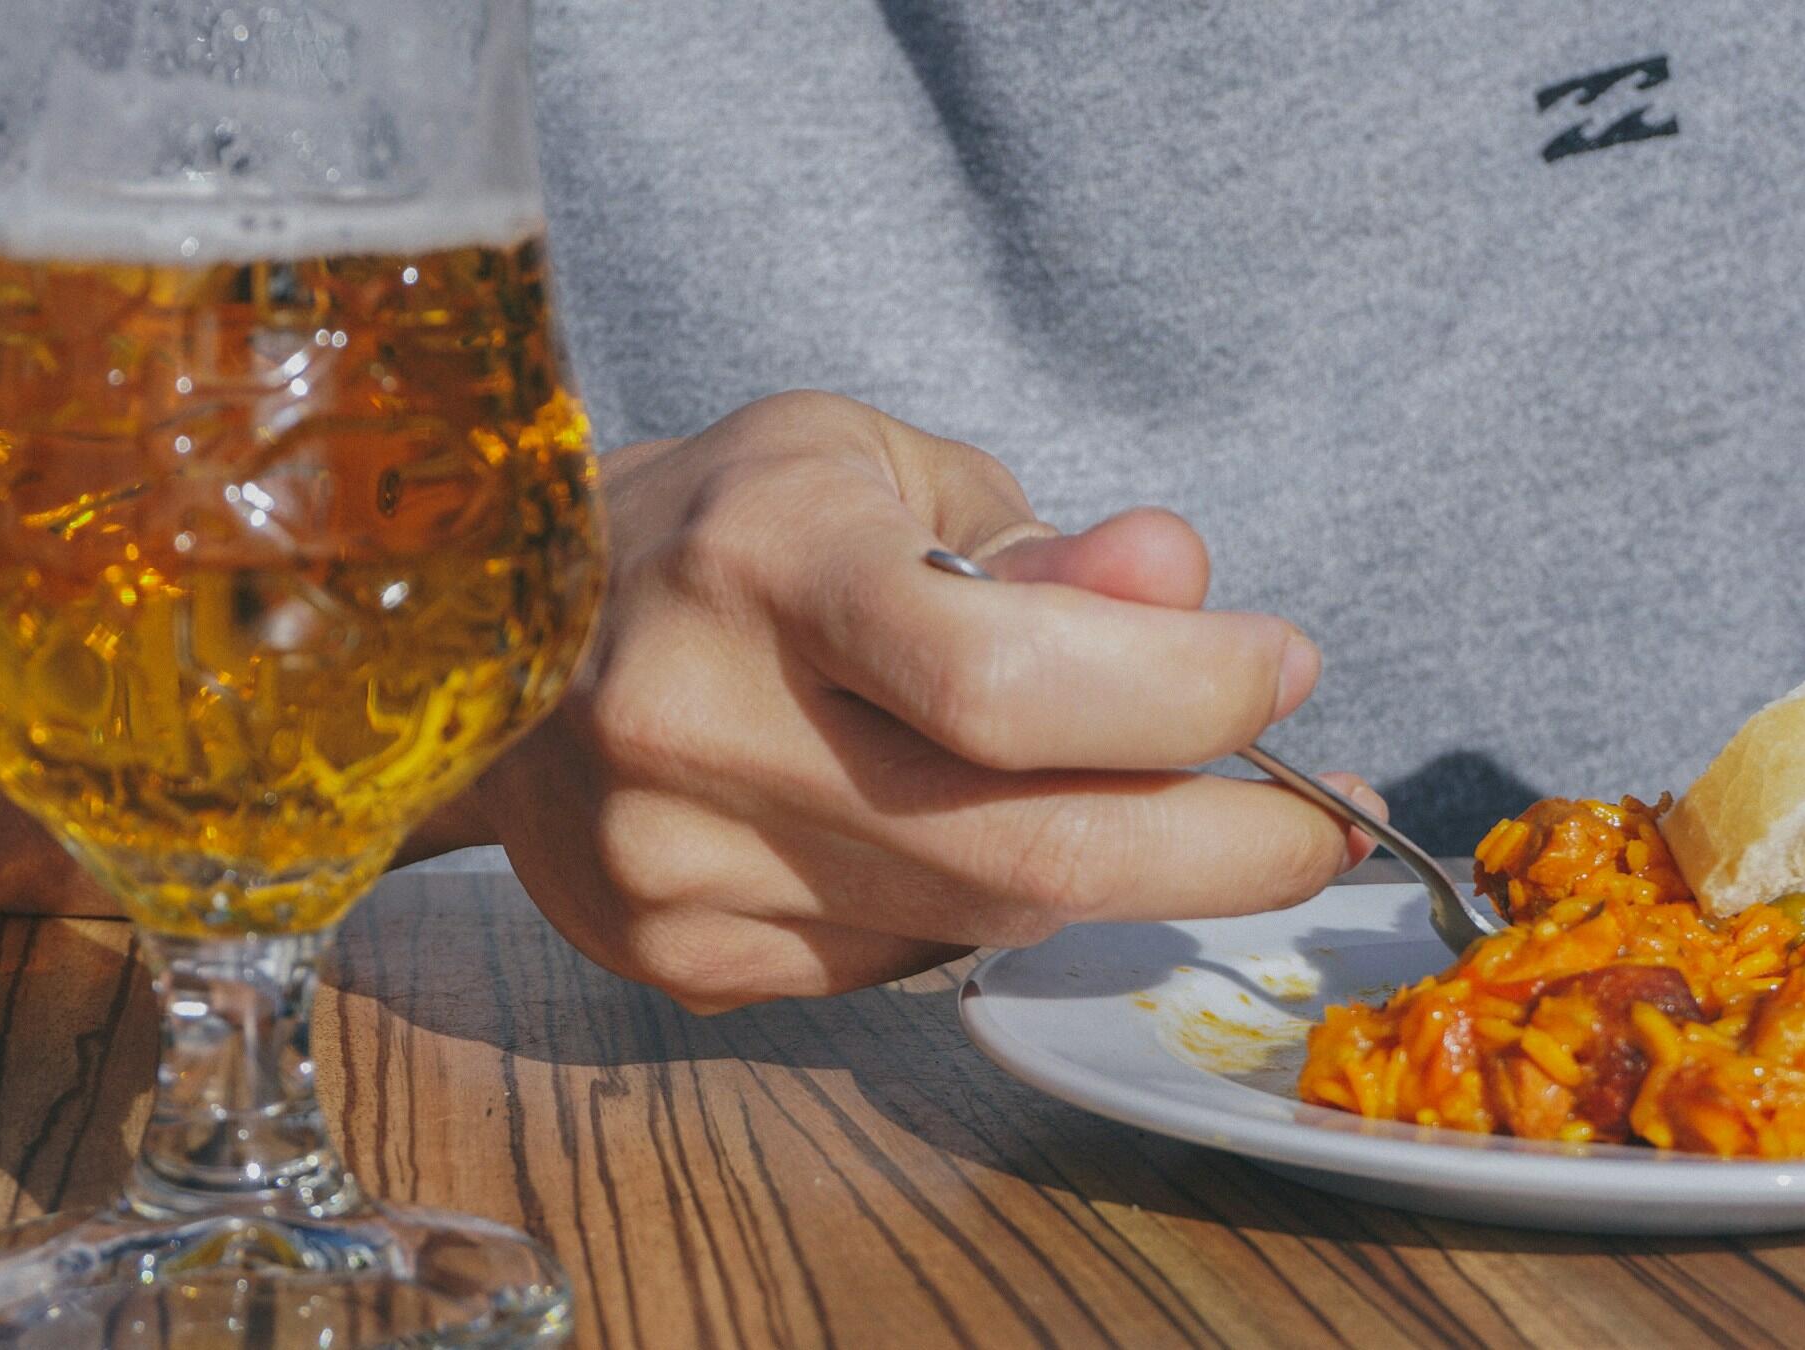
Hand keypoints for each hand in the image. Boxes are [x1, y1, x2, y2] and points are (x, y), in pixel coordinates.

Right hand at [475, 391, 1378, 1010]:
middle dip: (1219, 847)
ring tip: (1175, 801)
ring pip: (982, 918)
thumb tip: (1188, 586)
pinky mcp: (682, 957)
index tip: (1283, 669)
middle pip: (1023, 852)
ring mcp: (682, 871)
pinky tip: (978, 830)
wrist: (488, 636)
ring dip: (1119, 870)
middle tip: (1316, 818)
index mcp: (766, 566)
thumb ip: (1042, 544)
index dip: (1187, 696)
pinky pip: (906, 959)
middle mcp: (708, 730)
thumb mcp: (879, 470)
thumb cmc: (721, 528)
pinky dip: (985, 901)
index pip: (1010, 679)